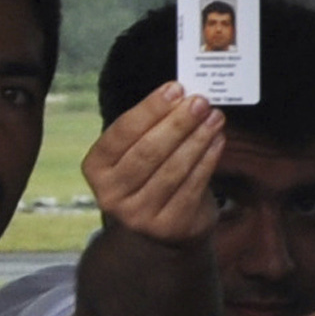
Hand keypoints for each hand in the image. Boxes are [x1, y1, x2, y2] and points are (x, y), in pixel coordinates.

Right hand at [78, 81, 224, 247]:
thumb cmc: (152, 173)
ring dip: (197, 139)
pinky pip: (192, 187)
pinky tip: (217, 141)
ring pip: (172, 169)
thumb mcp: (141, 149)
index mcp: (96, 168)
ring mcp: (137, 215)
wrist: (164, 224)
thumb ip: (153, 125)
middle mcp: (111, 194)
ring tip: (215, 118)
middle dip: (178, 123)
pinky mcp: (167, 227)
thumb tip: (184, 95)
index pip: (122, 132)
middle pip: (148, 151)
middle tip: (201, 102)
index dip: (150, 109)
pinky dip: (207, 160)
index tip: (176, 89)